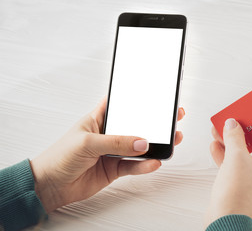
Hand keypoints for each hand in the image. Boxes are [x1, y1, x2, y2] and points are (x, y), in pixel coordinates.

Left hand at [30, 98, 184, 212]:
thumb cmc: (59, 157)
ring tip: (170, 140)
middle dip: (153, 123)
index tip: (154, 96)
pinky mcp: (115, 168)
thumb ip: (116, 142)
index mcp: (98, 119)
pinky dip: (145, 165)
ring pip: (138, 147)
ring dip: (154, 145)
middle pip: (135, 126)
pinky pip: (134, 165)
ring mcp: (112, 152)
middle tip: (171, 117)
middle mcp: (108, 134)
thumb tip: (141, 142)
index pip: (120, 106)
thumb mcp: (88, 143)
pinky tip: (154, 162)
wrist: (50, 186)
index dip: (136, 100)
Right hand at [205, 118, 251, 225]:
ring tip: (221, 133)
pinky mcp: (244, 189)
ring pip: (247, 158)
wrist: (225, 220)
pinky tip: (216, 148)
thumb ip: (235, 137)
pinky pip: (238, 168)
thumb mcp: (236, 157)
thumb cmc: (239, 196)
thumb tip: (233, 126)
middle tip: (237, 124)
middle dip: (245, 135)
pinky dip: (228, 157)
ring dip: (233, 144)